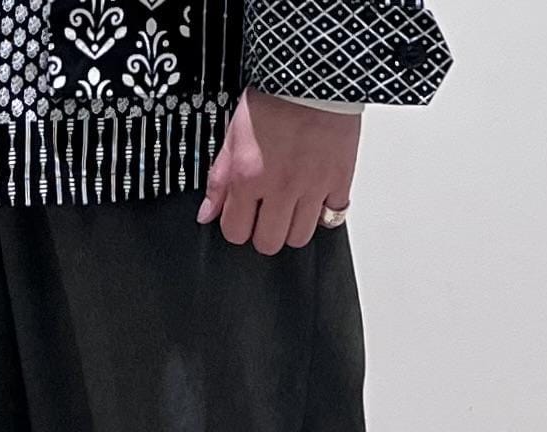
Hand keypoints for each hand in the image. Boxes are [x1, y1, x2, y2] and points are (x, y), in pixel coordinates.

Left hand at [197, 90, 360, 253]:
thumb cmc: (274, 99)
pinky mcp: (340, 179)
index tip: (244, 217)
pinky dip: (325, 212)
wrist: (315, 73)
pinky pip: (333, 216)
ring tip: (292, 207)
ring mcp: (312, 187)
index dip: (238, 227)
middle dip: (265, 233)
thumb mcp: (233, 136)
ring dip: (293, 227)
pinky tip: (317, 197)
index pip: (236, 232)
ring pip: (300, 237)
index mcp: (249, 177)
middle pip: (269, 243)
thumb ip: (219, 180)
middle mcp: (281, 187)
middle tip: (268, 215)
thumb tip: (207, 214)